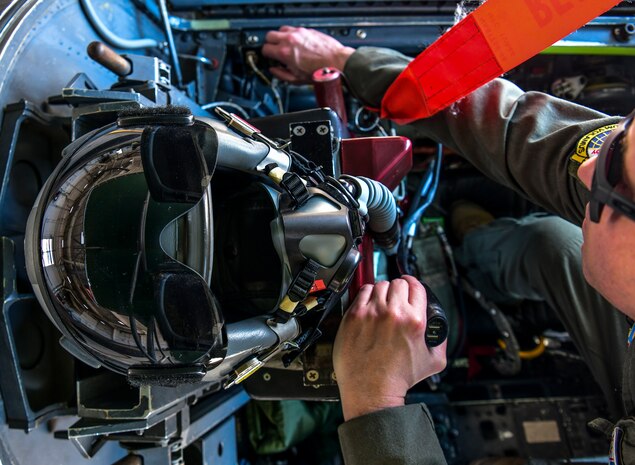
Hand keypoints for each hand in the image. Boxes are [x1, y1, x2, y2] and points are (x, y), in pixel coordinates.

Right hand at [262, 26, 354, 82]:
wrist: (336, 62)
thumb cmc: (320, 71)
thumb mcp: (297, 79)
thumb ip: (281, 74)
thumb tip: (274, 71)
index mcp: (285, 52)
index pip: (265, 49)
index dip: (266, 55)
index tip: (269, 58)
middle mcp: (290, 39)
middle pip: (269, 36)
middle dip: (270, 44)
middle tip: (274, 51)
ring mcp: (298, 33)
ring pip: (280, 29)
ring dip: (280, 37)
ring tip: (285, 46)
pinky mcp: (307, 30)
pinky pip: (293, 28)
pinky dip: (291, 35)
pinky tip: (296, 43)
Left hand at [333, 275, 446, 420]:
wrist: (371, 391)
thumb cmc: (398, 379)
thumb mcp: (434, 361)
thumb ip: (441, 340)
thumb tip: (440, 328)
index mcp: (414, 321)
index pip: (416, 287)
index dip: (413, 284)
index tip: (410, 285)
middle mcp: (393, 313)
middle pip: (398, 283)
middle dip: (399, 289)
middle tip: (395, 298)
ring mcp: (371, 313)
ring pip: (380, 285)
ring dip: (382, 291)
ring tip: (381, 303)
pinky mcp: (354, 316)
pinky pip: (362, 292)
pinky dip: (366, 295)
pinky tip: (368, 305)